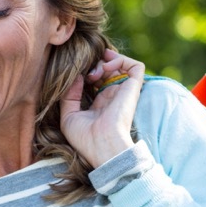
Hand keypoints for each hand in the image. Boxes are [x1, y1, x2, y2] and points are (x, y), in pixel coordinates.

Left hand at [59, 49, 144, 167]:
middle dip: (95, 64)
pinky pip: (136, 67)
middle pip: (108, 70)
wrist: (102, 146)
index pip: (98, 80)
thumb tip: (77, 76)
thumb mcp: (68, 116)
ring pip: (121, 65)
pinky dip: (121, 60)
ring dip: (106, 62)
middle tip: (86, 74)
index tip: (77, 75)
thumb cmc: (85, 138)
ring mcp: (123, 91)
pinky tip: (106, 67)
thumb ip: (69, 95)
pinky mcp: (133, 88)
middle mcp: (113, 96)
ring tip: (94, 72)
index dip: (87, 72)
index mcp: (100, 103)